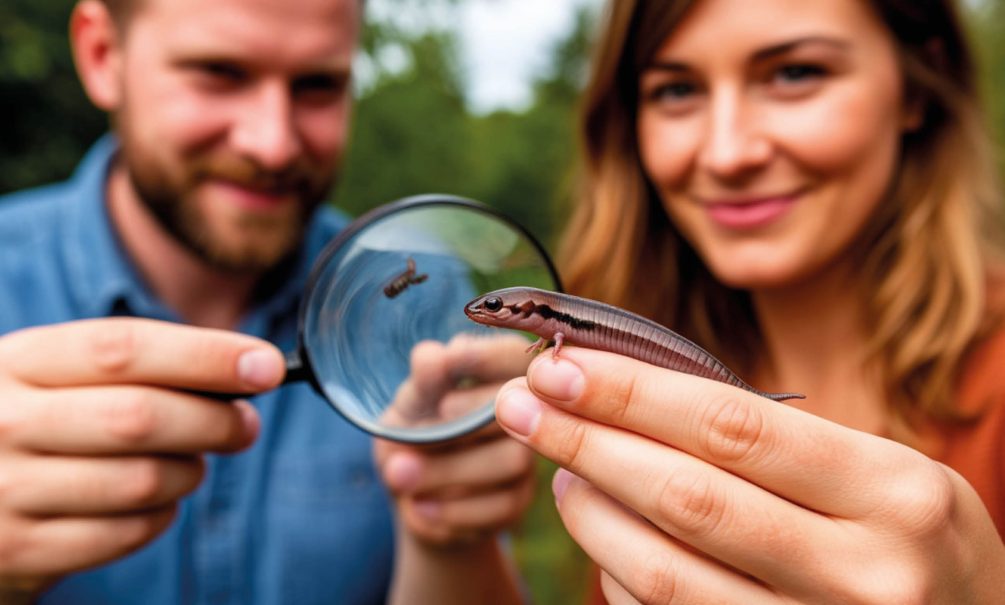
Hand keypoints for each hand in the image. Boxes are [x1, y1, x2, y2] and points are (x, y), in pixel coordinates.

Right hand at [0, 318, 283, 594]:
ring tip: (190, 461)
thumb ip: (138, 365)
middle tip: (245, 425)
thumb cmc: (36, 423)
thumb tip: (248, 367)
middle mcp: (3, 422)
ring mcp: (6, 490)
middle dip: (214, 421)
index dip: (205, 355)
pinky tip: (156, 499)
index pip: (124, 347)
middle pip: (140, 416)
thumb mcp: (58, 376)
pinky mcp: (20, 550)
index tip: (265, 366)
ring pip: (143, 480)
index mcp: (19, 362)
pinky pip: (128, 533)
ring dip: (190, 471)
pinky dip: (162, 514)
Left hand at [375, 335, 535, 546]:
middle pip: (513, 411)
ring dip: (444, 472)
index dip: (487, 356)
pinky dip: (449, 510)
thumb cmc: (412, 432)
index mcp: (499, 373)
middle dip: (453, 427)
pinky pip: (498, 506)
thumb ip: (422, 384)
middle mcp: (527, 413)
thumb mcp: (409, 406)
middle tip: (408, 440)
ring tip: (399, 476)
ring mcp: (528, 458)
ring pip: (510, 460)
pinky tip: (418, 508)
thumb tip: (432, 357)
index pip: (514, 354)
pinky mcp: (520, 501)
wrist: (411, 495)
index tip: (450, 360)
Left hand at [496, 347, 1004, 603]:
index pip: (732, 428)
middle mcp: (865, 575)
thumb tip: (628, 397)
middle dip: (586, 442)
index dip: (631, 393)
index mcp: (894, 494)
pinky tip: (601, 531)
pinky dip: (618, 572)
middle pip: (686, 497)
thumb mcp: (881, 475)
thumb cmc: (912, 540)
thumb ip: (774, 443)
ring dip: (590, 511)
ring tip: (558, 466)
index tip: (557, 365)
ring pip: (665, 574)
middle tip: (522, 404)